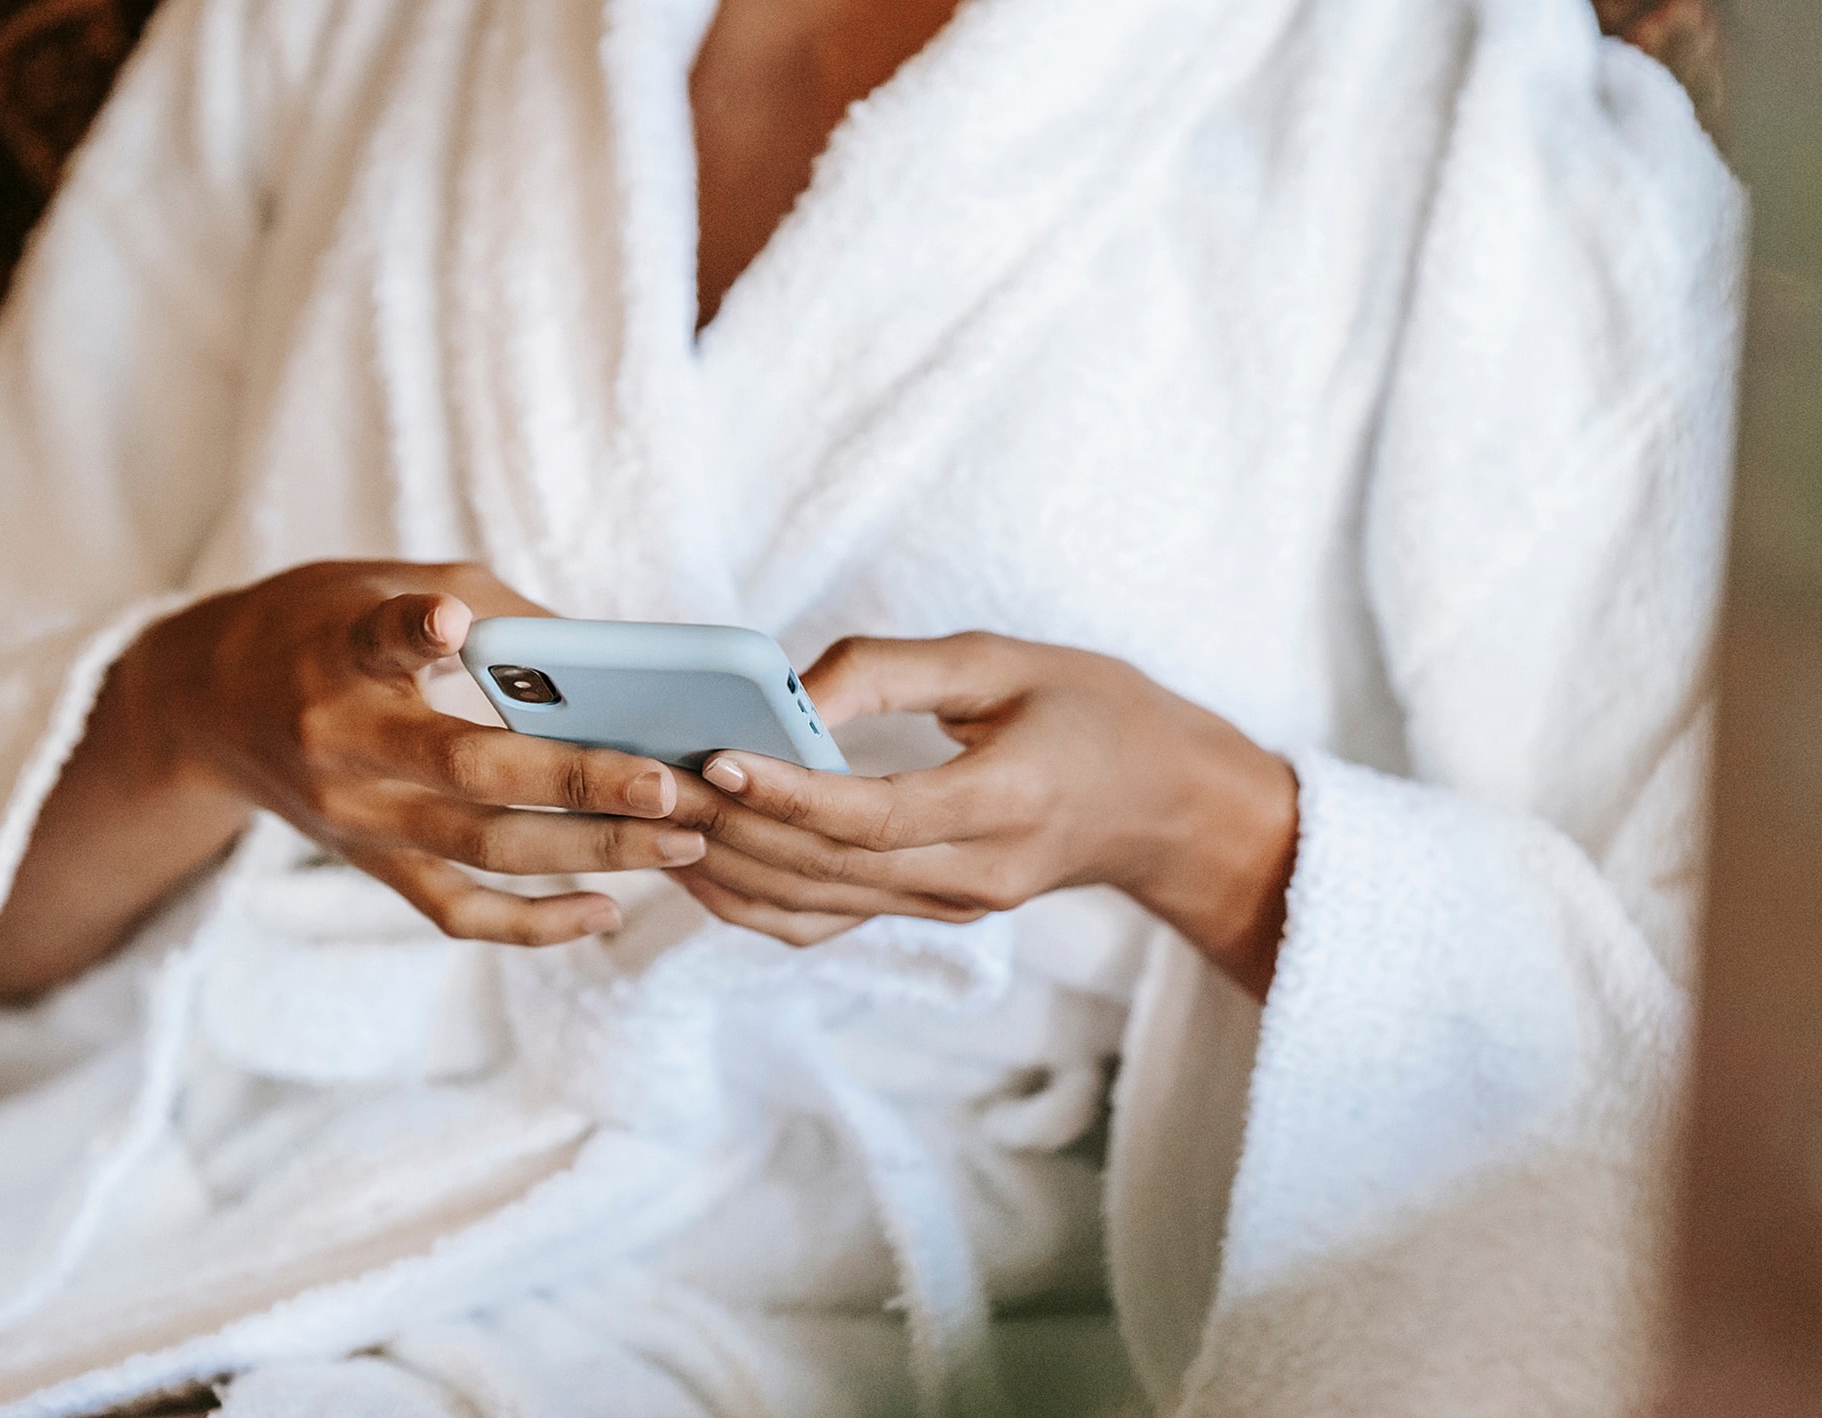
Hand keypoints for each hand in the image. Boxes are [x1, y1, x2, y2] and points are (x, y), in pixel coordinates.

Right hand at [122, 561, 707, 944]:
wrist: (206, 704)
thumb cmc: (322, 625)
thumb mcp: (386, 582)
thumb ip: (497, 611)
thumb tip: (614, 659)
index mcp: (341, 654)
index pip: (376, 641)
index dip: (414, 631)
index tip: (448, 621)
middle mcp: (343, 744)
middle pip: (469, 772)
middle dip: (580, 782)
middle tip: (671, 786)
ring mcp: (357, 818)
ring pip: (482, 850)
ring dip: (590, 853)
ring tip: (681, 843)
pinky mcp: (370, 863)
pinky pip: (455, 911)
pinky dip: (532, 923)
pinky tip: (605, 912)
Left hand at [662, 633, 1298, 997]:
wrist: (1171, 807)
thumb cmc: (1097, 712)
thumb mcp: (1008, 659)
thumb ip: (895, 669)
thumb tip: (788, 693)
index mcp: (1009, 802)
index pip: (877, 815)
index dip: (790, 793)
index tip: (716, 757)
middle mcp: (977, 873)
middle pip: (828, 869)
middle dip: (731, 828)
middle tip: (651, 780)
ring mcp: (954, 906)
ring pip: (815, 907)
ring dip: (728, 867)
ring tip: (656, 814)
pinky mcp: (935, 914)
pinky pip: (827, 922)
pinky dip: (755, 900)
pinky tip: (702, 860)